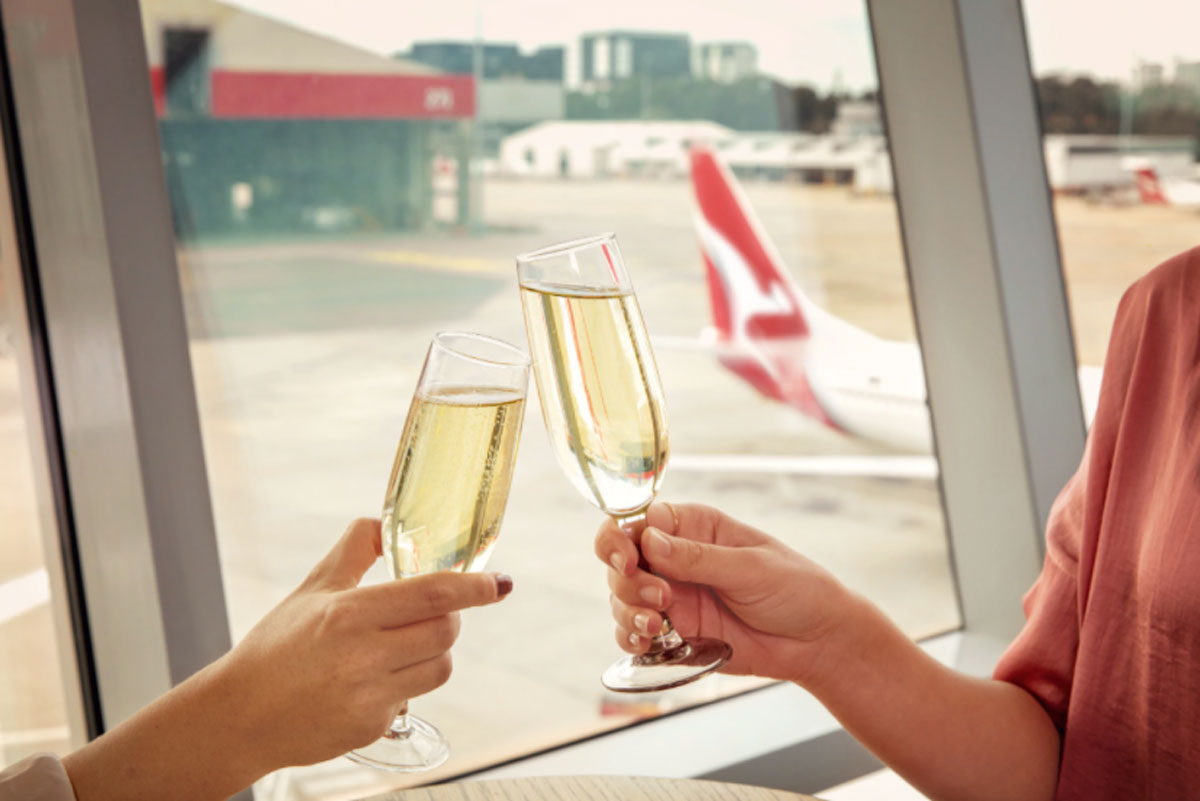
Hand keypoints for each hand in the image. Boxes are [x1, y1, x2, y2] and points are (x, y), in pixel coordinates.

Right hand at [208, 517, 510, 770]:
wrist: (240, 717)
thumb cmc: (275, 649)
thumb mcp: (312, 589)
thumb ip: (354, 551)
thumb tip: (383, 522)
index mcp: (349, 614)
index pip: (432, 594)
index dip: (474, 586)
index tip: (499, 583)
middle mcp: (363, 656)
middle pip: (446, 632)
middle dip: (450, 618)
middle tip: (431, 613)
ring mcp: (369, 697)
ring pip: (440, 668)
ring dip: (433, 652)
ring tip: (400, 647)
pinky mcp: (371, 728)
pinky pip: (413, 700)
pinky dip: (405, 686)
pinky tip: (371, 681)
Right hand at [595, 502, 851, 683]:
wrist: (817, 641)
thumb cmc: (795, 588)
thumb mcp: (752, 567)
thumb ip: (699, 558)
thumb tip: (650, 540)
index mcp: (693, 527)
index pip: (638, 521)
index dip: (621, 537)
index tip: (628, 559)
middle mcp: (674, 559)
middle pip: (620, 560)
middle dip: (628, 580)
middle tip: (661, 598)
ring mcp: (672, 597)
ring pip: (621, 598)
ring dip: (628, 611)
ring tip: (657, 626)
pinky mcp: (675, 633)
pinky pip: (635, 635)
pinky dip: (631, 639)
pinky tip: (649, 642)